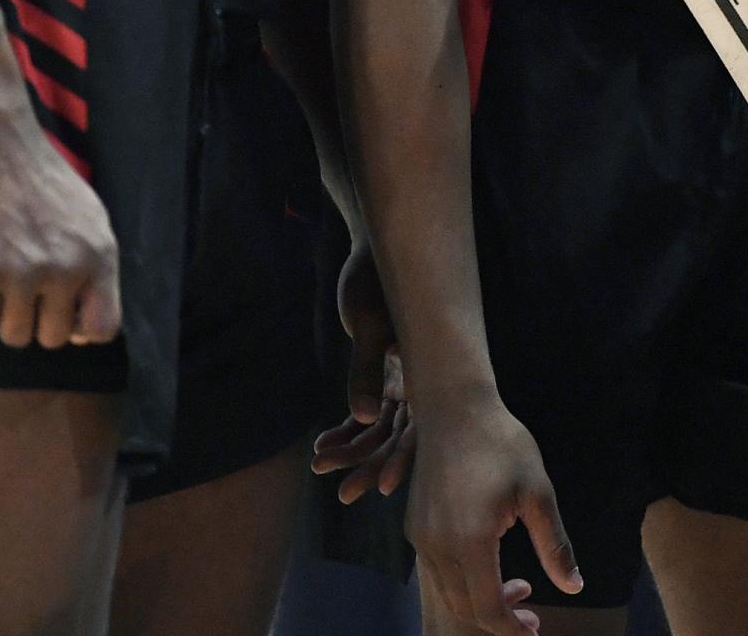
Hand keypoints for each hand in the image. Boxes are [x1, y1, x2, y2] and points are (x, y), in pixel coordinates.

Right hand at [0, 117, 119, 348]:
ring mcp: (21, 274)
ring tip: (5, 280)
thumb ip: (94, 269)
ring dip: (7, 315)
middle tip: (27, 292)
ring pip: (14, 335)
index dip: (82, 331)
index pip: (104, 327)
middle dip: (38, 320)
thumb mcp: (91, 220)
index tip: (65, 317)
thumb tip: (86, 331)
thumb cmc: (45, 182)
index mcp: (99, 257)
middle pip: (52, 339)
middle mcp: (65, 270)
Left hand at [311, 246, 416, 500]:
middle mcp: (419, 382)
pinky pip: (365, 413)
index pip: (421, 427)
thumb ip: (365, 370)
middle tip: (345, 495)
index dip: (403, 460)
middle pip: (398, 436)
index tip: (384, 488)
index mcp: (426, 370)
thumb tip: (364, 418)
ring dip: (352, 450)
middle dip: (371, 465)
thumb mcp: (367, 323)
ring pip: (379, 429)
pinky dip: (345, 430)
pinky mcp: (381, 376)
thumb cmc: (375, 280)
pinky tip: (322, 446)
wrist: (372, 253)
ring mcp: (400, 381)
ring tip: (321, 468)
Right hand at [403, 385, 581, 634]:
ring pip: (447, 593)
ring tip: (518, 587)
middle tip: (531, 612)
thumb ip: (554, 544)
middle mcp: (436, 546)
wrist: (454, 408)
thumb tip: (575, 586)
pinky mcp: (413, 526)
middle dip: (498, 619)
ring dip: (480, 601)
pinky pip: (436, 572)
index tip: (534, 631)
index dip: (510, 629)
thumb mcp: (538, 492)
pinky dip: (462, 582)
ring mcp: (420, 537)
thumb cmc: (502, 444)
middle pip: (464, 607)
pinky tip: (488, 564)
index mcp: (469, 541)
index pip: (486, 608)